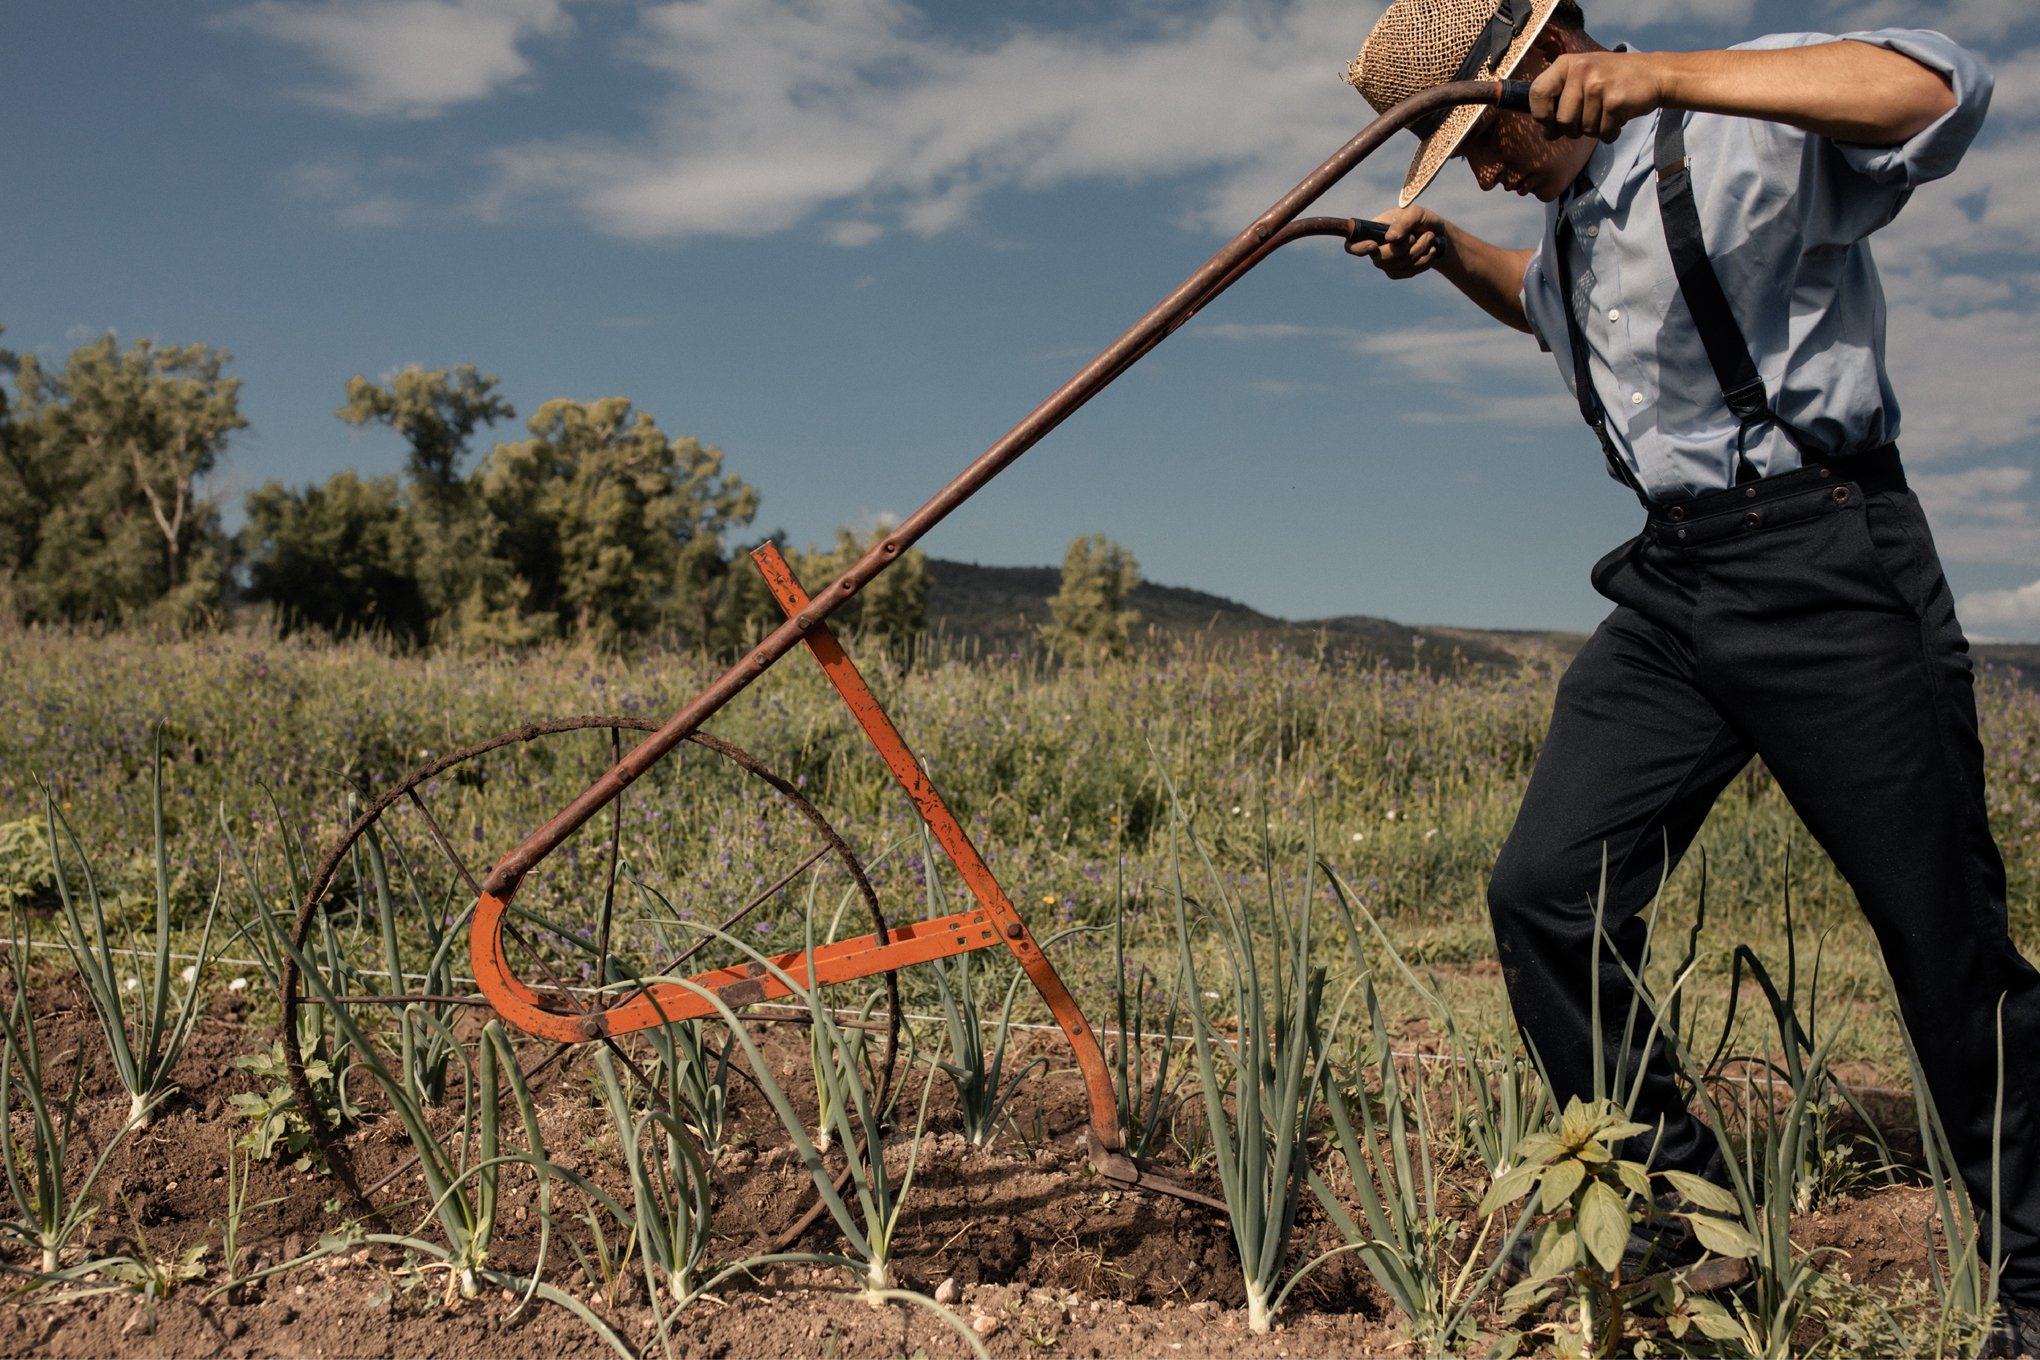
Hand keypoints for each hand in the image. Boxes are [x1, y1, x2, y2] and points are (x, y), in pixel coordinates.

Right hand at [1347, 206, 1447, 278]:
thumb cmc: (1423, 220)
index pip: (1352, 245)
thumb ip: (1404, 222)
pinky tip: (1430, 250)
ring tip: (1429, 237)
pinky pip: (1408, 272)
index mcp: (1372, 231)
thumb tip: (1390, 238)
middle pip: (1380, 258)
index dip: (1359, 248)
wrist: (1439, 235)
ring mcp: (1385, 263)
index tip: (1374, 245)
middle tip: (1416, 235)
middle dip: (1403, 247)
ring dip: (1418, 250)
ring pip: (1397, 265)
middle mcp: (1375, 249)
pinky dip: (1424, 260)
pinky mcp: (1397, 273)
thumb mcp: (1416, 213)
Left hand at [1529, 50, 1666, 141]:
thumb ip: (1562, 104)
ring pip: (1584, 130)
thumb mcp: (1584, 82)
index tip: (1551, 122)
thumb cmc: (1614, 80)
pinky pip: (1603, 133)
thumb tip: (1548, 134)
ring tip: (1608, 112)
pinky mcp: (1615, 100)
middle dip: (1575, 129)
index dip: (1541, 114)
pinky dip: (1611, 132)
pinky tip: (1619, 117)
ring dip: (1596, 129)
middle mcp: (1581, 70)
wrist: (1655, 74)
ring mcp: (1598, 84)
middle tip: (1591, 117)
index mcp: (1567, 64)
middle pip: (1563, 121)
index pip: (1537, 93)